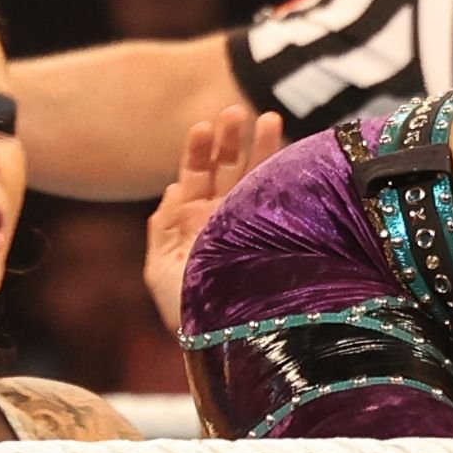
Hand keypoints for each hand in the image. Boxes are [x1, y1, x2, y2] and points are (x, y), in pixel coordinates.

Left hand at [147, 103, 282, 335]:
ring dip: (261, 148)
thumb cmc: (187, 313)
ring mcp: (252, 228)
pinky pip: (280, 203)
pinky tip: (291, 155)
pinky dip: (284, 179)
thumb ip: (163, 228)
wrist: (223, 341)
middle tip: (237, 111)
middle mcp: (226, 221)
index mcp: (196, 224)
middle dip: (232, 139)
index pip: (197, 176)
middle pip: (228, 170)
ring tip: (268, 118)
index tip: (204, 126)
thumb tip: (173, 189)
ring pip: (257, 180)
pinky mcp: (277, 239)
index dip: (199, 150)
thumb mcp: (161, 270)